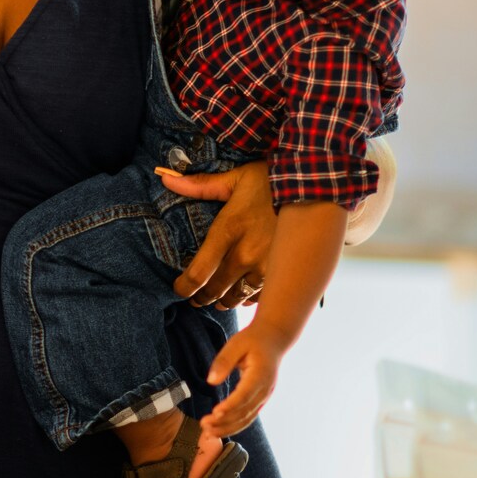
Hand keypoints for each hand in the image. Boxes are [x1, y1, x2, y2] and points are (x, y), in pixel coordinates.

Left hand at [159, 160, 274, 307]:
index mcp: (228, 232)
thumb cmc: (269, 181)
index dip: (184, 287)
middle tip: (194, 297)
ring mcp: (265, 267)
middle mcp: (245, 255)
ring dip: (222, 300)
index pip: (198, 273)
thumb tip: (165, 177)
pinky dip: (247, 297)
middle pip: (214, 291)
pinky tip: (241, 294)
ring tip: (216, 299)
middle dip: (201, 297)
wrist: (311, 189)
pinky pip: (258, 296)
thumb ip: (199, 185)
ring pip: (235, 298)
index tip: (178, 289)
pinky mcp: (281, 272)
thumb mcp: (233, 179)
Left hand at [200, 325, 284, 437]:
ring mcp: (265, 396)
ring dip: (229, 427)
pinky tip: (221, 429)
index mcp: (261, 374)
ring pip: (247, 417)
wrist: (274, 340)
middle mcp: (265, 389)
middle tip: (204, 425)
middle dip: (225, 421)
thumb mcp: (236, 344)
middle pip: (245, 411)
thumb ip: (223, 361)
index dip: (230, 406)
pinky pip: (249, 415)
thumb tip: (211, 381)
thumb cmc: (253, 340)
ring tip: (209, 432)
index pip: (245, 394)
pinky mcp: (261, 399)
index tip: (215, 413)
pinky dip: (236, 424)